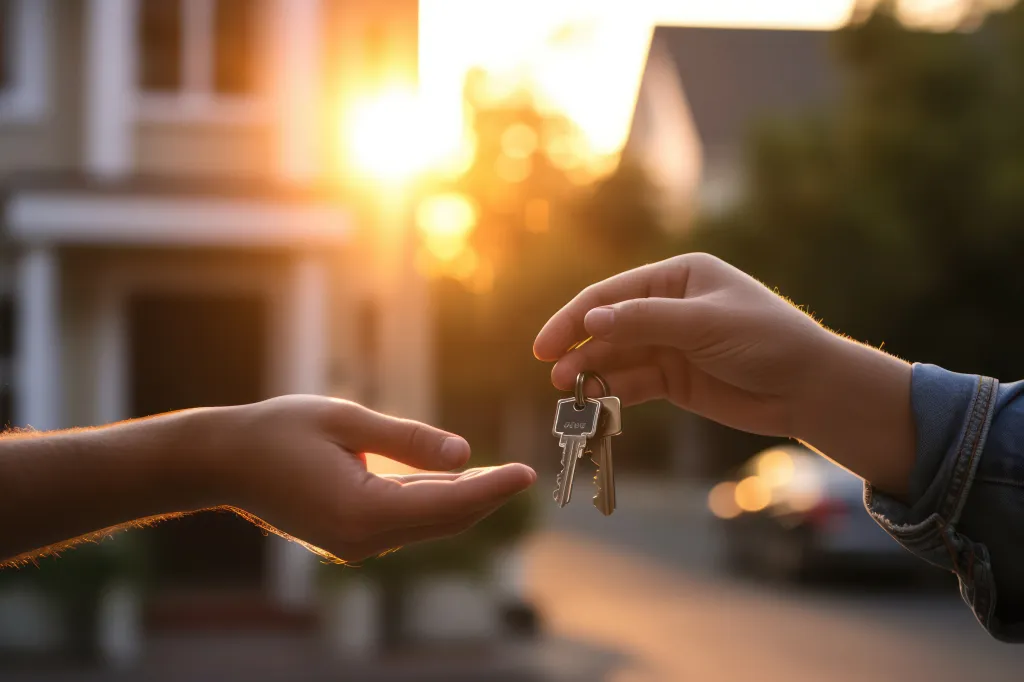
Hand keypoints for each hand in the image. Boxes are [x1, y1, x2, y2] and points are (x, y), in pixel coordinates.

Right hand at [201, 396, 535, 561]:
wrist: (223, 462)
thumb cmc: (279, 431)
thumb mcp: (346, 419)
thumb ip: (408, 439)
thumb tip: (465, 452)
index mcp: (363, 511)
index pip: (448, 503)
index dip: (493, 487)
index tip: (527, 473)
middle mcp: (363, 539)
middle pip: (445, 521)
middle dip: (488, 497)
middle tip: (524, 473)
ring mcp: (355, 545)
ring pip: (428, 525)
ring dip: (465, 502)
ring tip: (501, 476)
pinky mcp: (349, 539)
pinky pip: (406, 524)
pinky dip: (436, 505)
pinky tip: (455, 483)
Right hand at [534, 253, 829, 435]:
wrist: (809, 389)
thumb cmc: (766, 340)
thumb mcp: (704, 324)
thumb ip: (645, 321)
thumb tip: (590, 321)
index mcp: (678, 276)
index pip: (612, 294)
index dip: (575, 318)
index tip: (546, 344)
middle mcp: (669, 306)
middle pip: (608, 326)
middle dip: (578, 348)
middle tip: (552, 373)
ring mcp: (670, 344)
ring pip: (617, 357)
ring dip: (590, 373)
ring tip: (567, 392)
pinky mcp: (675, 379)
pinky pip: (633, 383)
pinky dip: (611, 392)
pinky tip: (592, 403)